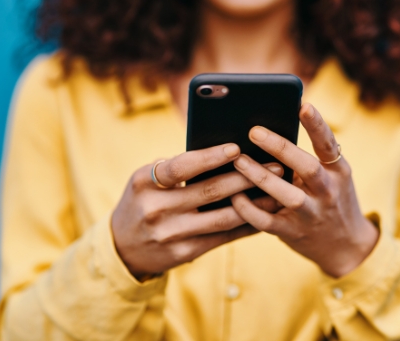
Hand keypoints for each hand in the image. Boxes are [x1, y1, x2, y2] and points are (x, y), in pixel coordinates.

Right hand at [112, 143, 282, 279]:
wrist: (122, 247)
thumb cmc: (142, 201)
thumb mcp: (145, 180)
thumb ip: (174, 168)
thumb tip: (224, 153)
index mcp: (144, 183)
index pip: (180, 166)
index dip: (210, 157)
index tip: (236, 147)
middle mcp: (155, 209)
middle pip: (208, 191)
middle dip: (246, 177)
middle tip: (275, 165)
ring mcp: (170, 234)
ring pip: (222, 217)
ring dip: (254, 203)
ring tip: (277, 190)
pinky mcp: (184, 252)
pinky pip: (222, 237)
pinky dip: (245, 225)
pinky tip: (263, 214)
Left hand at [231, 103, 378, 278]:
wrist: (345, 246)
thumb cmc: (330, 199)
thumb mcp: (332, 176)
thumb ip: (309, 157)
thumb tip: (271, 130)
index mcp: (337, 171)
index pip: (328, 144)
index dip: (317, 125)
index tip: (303, 105)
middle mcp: (327, 191)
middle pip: (306, 166)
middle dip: (280, 148)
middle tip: (253, 131)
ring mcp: (311, 214)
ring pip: (286, 195)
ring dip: (260, 176)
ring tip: (238, 160)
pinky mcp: (293, 232)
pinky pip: (267, 221)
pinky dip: (249, 209)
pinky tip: (234, 196)